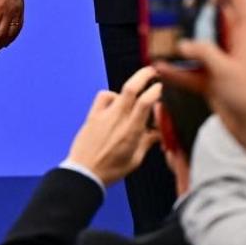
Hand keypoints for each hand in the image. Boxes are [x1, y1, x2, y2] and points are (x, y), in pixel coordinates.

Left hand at [66, 66, 162, 185]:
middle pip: (130, 88)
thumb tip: (158, 134)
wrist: (84, 173)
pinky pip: (103, 97)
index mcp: (131, 132)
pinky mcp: (92, 115)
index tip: (161, 87)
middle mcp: (117, 120)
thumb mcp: (134, 160)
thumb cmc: (109, 170)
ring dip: (128, 92)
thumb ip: (147, 143)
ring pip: (117, 92)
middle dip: (143, 75)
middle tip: (152, 71)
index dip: (155, 91)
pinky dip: (112, 96)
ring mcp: (103, 115)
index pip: (145, 103)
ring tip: (133, 102)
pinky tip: (115, 104)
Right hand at [158, 0, 245, 176]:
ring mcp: (223, 63)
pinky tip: (158, 65)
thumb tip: (183, 44)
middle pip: (214, 16)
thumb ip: (204, 53)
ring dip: (181, 37)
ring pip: (198, 43)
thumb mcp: (227, 71)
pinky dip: (174, 70)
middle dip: (199, 2)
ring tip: (162, 21)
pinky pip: (189, 71)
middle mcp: (234, 45)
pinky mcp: (213, 81)